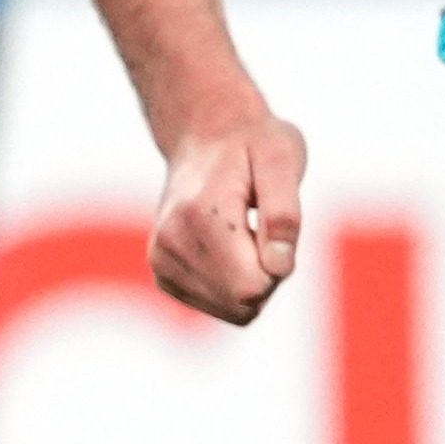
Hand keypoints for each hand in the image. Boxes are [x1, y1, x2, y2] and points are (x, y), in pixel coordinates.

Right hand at [148, 111, 309, 324]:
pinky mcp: (163, 273)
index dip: (280, 264)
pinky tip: (229, 246)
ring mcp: (161, 261)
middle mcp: (170, 243)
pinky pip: (219, 306)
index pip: (253, 286)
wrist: (205, 133)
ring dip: (253, 280)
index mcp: (199, 216)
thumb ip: (283, 215)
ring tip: (245, 232)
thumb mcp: (282, 160)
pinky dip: (235, 284)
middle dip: (268, 274)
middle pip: (243, 303)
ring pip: (233, 310)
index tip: (274, 226)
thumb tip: (279, 269)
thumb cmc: (253, 144)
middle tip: (262, 227)